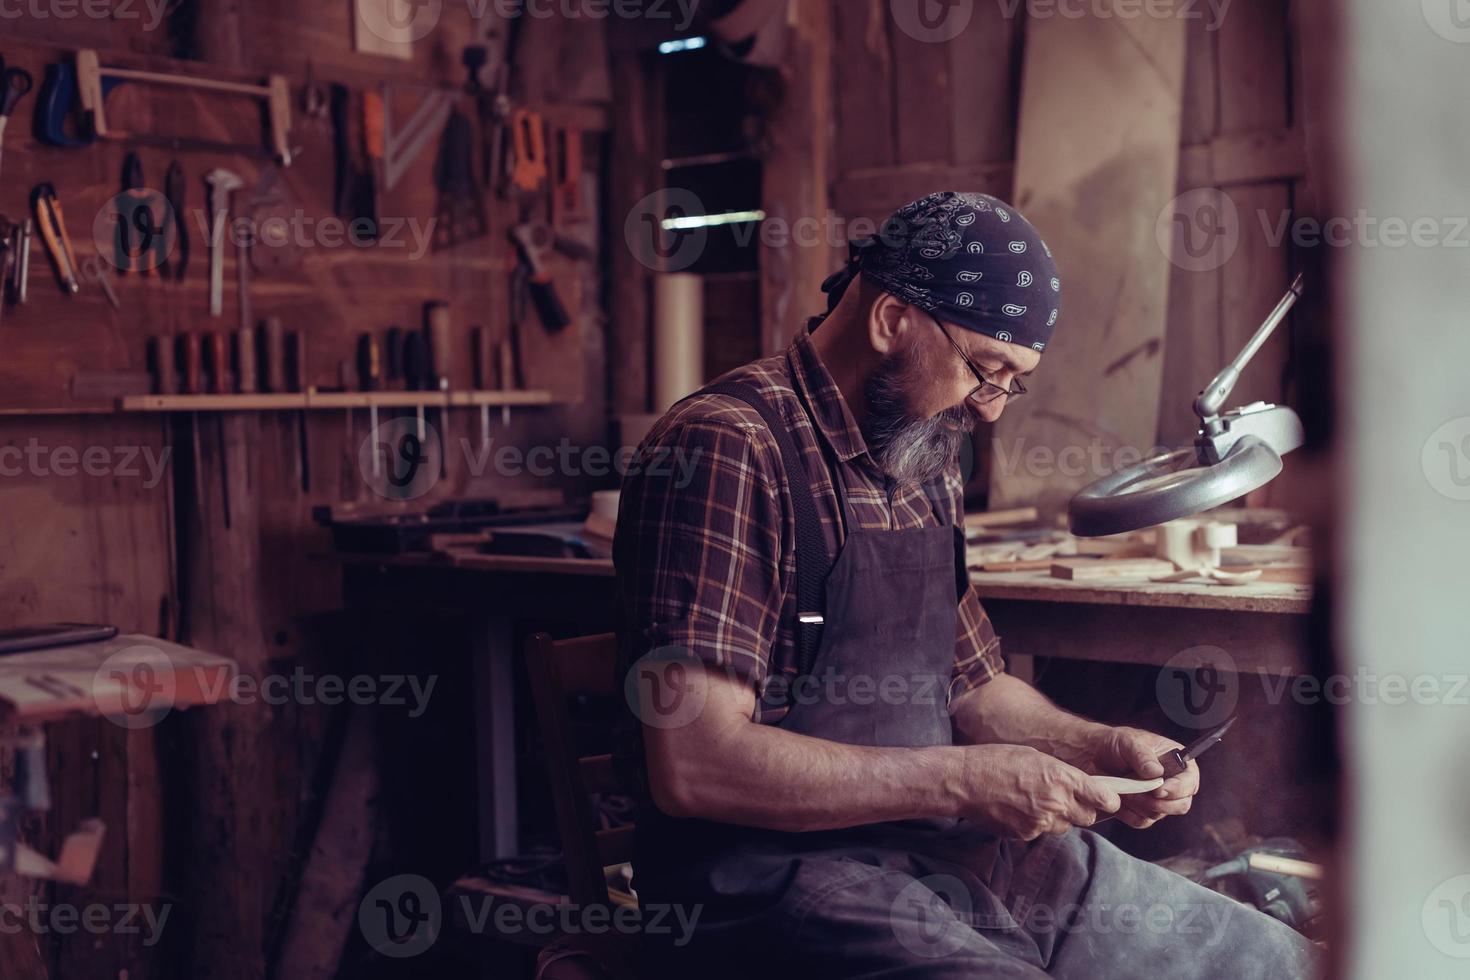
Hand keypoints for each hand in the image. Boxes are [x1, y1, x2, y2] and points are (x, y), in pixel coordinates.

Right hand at [952, 744, 1120, 840]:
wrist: (966, 781)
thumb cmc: (998, 760)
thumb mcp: (1037, 756)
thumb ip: (1063, 774)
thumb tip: (1082, 787)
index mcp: (1061, 777)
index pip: (1103, 798)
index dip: (1108, 800)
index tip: (1108, 799)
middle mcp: (1056, 802)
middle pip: (1089, 817)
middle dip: (1082, 809)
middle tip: (1066, 798)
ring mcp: (1042, 821)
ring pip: (1066, 826)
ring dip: (1059, 817)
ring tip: (1035, 801)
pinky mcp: (1027, 835)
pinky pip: (1043, 832)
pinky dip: (1037, 823)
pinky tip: (1020, 809)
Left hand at [1081, 726, 1200, 829]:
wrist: (1091, 756)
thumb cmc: (1114, 744)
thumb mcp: (1128, 742)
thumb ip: (1143, 756)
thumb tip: (1157, 772)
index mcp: (1177, 762)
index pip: (1190, 781)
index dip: (1179, 789)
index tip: (1159, 790)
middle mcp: (1171, 783)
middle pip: (1181, 804)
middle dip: (1160, 803)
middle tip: (1138, 793)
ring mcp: (1158, 799)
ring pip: (1159, 814)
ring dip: (1140, 805)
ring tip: (1124, 789)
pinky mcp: (1142, 811)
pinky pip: (1142, 821)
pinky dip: (1129, 812)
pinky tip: (1120, 798)